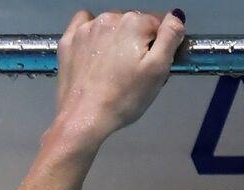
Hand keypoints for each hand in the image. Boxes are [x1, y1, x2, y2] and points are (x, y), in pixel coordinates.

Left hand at [53, 9, 185, 143]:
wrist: (83, 119)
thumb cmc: (123, 99)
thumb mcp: (158, 69)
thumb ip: (171, 36)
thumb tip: (175, 16)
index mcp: (134, 23)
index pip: (158, 24)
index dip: (160, 44)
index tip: (153, 64)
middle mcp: (109, 19)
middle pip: (133, 24)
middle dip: (138, 42)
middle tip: (133, 71)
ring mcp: (85, 29)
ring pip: (110, 25)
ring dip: (116, 39)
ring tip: (113, 69)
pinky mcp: (68, 41)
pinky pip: (83, 24)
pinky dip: (92, 33)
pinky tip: (95, 51)